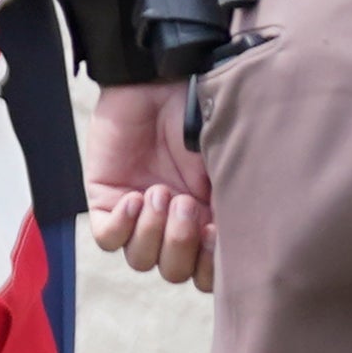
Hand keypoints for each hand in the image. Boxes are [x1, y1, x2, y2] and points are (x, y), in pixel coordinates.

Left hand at [85, 79, 212, 293]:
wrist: (165, 79)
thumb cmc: (203, 117)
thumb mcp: (230, 164)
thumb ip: (233, 208)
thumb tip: (243, 246)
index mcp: (210, 221)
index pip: (207, 273)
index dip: (210, 267)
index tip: (214, 231)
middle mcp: (176, 223)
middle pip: (175, 271)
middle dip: (181, 245)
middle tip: (185, 203)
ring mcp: (141, 214)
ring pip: (141, 259)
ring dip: (153, 232)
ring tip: (160, 192)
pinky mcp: (107, 199)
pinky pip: (108, 238)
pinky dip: (123, 225)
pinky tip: (134, 196)